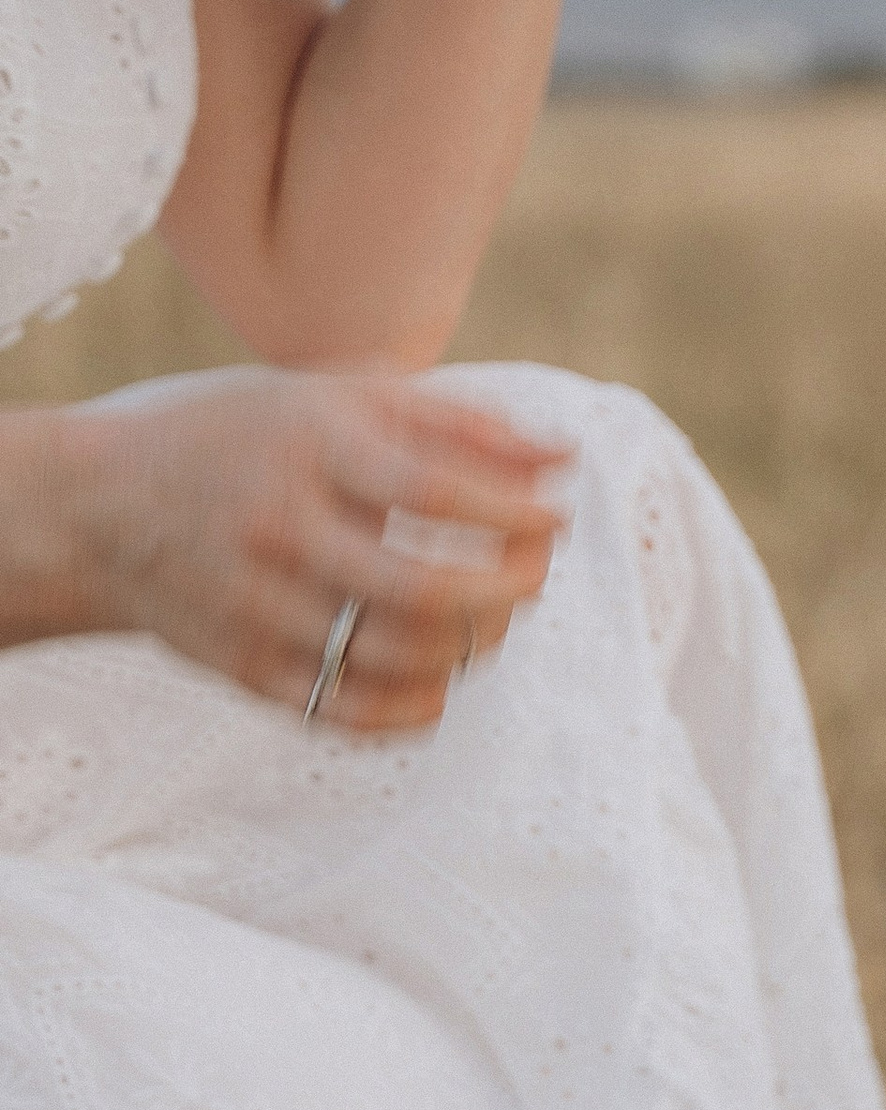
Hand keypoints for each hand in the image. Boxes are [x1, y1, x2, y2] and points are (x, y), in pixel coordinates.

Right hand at [64, 372, 569, 729]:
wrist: (101, 505)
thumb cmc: (249, 438)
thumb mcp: (339, 397)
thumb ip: (455, 423)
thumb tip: (561, 459)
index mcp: (308, 445)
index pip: (436, 492)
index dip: (514, 514)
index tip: (555, 518)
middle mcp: (278, 527)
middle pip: (423, 589)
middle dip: (507, 591)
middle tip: (533, 575)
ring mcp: (256, 604)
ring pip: (395, 657)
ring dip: (471, 647)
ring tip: (490, 620)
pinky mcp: (243, 667)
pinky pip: (348, 712)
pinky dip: (414, 709)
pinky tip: (440, 680)